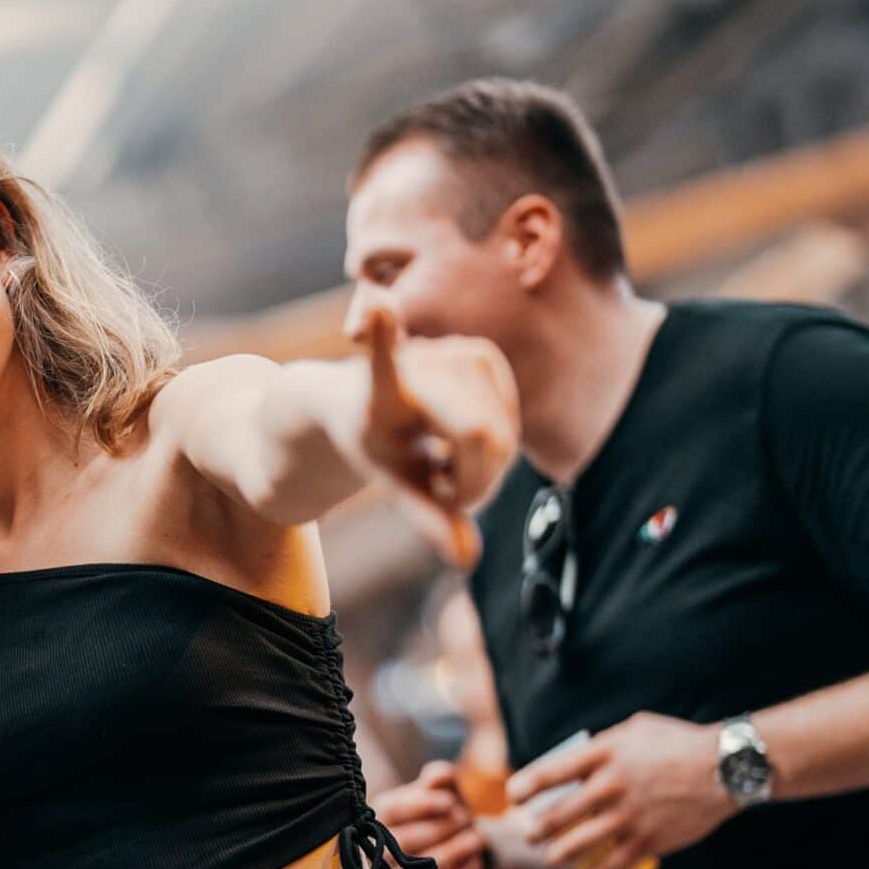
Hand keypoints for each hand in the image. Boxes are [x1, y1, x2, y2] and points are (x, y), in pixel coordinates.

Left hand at [357, 307, 519, 569]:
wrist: (359, 398)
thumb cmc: (371, 443)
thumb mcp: (390, 482)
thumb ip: (428, 518)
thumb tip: (468, 560)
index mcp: (382, 390)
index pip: (384, 363)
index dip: (383, 336)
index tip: (376, 309)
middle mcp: (425, 363)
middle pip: (481, 440)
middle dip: (474, 485)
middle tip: (442, 494)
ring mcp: (460, 354)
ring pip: (503, 439)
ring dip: (485, 472)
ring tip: (445, 467)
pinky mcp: (486, 356)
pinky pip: (510, 425)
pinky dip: (496, 450)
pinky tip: (463, 442)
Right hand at [373, 762, 489, 868]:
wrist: (461, 840)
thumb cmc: (447, 809)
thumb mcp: (447, 789)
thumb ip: (441, 778)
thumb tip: (438, 777)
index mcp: (383, 816)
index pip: (391, 812)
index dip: (420, 806)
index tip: (450, 801)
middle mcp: (383, 849)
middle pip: (401, 843)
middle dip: (438, 830)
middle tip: (465, 818)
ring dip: (453, 852)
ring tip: (478, 837)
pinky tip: (477, 860)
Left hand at [508, 713, 732, 868]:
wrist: (725, 768)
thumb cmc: (678, 743)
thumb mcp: (635, 729)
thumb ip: (602, 746)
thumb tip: (575, 762)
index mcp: (603, 754)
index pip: (547, 774)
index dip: (522, 788)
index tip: (515, 796)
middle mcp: (609, 787)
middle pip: (553, 817)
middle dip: (534, 830)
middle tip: (530, 833)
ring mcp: (626, 817)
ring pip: (573, 847)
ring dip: (555, 856)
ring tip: (552, 856)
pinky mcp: (646, 842)